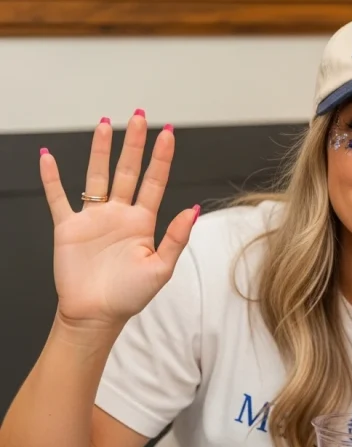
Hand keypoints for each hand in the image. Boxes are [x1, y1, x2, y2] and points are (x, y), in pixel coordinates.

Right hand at [39, 112, 197, 329]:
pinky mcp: (68, 227)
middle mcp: (119, 214)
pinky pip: (58, 197)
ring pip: (96, 175)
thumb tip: (192, 210)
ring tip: (105, 124)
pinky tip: (48, 157)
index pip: (155, 181)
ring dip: (100, 150)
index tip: (168, 133)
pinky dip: (51, 178)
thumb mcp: (161, 268)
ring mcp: (93, 218)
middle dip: (134, 144)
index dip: (161, 157)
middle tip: (139, 117)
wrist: (96, 314)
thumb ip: (175, 238)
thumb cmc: (130, 296)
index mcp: (143, 222)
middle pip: (128, 170)